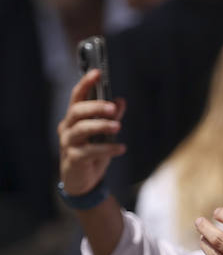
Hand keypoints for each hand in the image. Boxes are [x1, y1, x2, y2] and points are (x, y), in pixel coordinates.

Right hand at [57, 69, 125, 196]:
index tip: (97, 72)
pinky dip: (107, 149)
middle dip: (95, 107)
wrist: (82, 181)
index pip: (77, 97)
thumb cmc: (92, 153)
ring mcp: (68, 143)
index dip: (85, 83)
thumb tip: (121, 100)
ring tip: (118, 126)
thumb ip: (112, 117)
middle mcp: (68, 128)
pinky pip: (90, 151)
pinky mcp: (74, 159)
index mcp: (74, 119)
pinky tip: (122, 148)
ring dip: (101, 125)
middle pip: (77, 111)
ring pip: (81, 129)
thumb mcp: (104, 134)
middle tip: (113, 108)